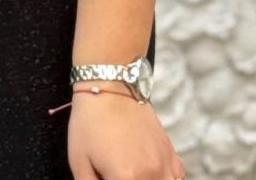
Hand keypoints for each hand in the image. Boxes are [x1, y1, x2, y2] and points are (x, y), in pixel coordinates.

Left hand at [68, 90, 185, 179]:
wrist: (110, 85)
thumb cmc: (90, 122)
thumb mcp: (79, 161)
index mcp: (126, 178)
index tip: (105, 178)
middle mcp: (151, 174)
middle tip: (116, 174)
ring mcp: (165, 163)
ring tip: (130, 173)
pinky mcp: (170, 151)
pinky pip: (176, 177)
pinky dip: (166, 179)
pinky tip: (150, 174)